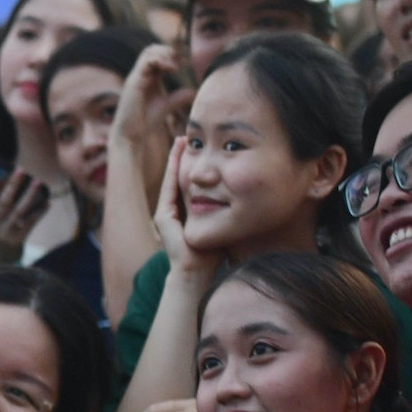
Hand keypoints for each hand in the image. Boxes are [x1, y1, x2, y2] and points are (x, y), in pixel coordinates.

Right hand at [0, 169, 48, 263]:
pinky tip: (47, 203)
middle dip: (12, 185)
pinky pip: (30, 223)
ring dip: (30, 195)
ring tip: (38, 182)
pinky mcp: (17, 240)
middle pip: (3, 202)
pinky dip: (39, 213)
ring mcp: (5, 232)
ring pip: (19, 211)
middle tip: (21, 170)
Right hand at [113, 44, 194, 145]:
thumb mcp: (166, 106)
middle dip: (168, 51)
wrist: (131, 133)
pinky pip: (146, 62)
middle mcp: (140, 74)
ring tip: (175, 67)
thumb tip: (192, 91)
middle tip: (180, 62)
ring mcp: (136, 76)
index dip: (171, 55)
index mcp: (147, 77)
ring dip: (165, 54)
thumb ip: (178, 98)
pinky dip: (160, 61)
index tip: (183, 63)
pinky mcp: (134, 82)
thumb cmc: (144, 120)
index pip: (157, 55)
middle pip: (152, 49)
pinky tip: (171, 69)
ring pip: (148, 52)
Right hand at [153, 137, 223, 277]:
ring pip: (173, 179)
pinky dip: (173, 169)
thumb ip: (227, 210)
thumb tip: (248, 196)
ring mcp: (166, 213)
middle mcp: (174, 211)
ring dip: (177, 159)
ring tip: (183, 140)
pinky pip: (170, 187)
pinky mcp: (163, 216)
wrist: (198, 274)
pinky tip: (179, 155)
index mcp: (187, 213)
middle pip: (179, 177)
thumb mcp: (222, 225)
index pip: (191, 183)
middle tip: (190, 137)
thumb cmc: (215, 254)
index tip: (203, 147)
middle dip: (184, 157)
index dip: (196, 165)